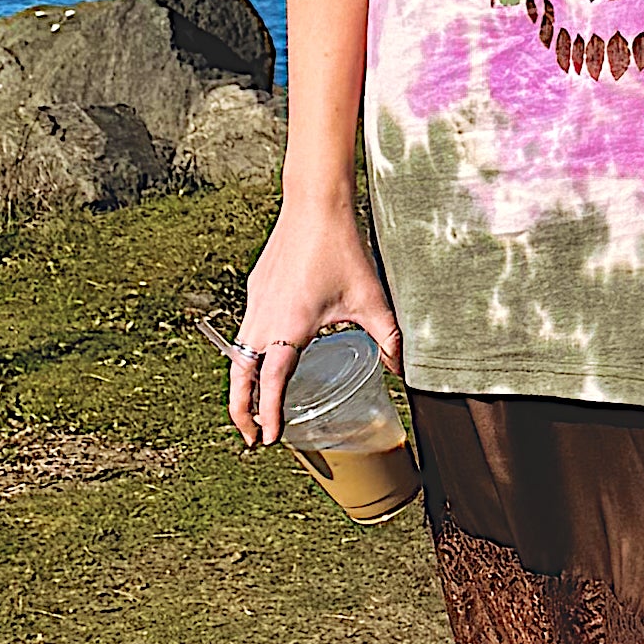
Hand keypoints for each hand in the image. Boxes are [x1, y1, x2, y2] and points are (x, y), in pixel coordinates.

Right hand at [228, 196, 402, 446]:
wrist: (314, 206)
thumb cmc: (342, 250)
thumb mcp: (371, 301)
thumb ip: (389, 339)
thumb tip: (403, 370)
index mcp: (291, 327)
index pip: (272, 382)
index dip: (269, 414)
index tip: (270, 438)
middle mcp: (266, 319)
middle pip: (240, 376)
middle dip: (241, 411)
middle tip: (250, 438)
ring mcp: (256, 303)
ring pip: (239, 354)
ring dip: (242, 384)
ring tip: (253, 407)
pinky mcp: (257, 289)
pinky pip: (247, 330)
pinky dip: (249, 354)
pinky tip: (267, 358)